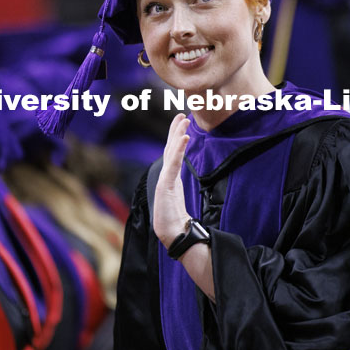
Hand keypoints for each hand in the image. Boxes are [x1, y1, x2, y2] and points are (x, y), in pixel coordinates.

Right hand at [153, 114, 191, 248]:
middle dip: (175, 130)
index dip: (175, 138)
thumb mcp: (177, 202)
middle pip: (171, 149)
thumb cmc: (174, 222)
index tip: (181, 123)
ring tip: (184, 119)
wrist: (172, 235)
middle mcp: (166, 176)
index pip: (173, 154)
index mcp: (170, 179)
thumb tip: (180, 185)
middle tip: (182, 114)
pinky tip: (184, 137)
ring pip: (172, 152)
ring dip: (178, 134)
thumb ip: (177, 191)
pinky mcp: (166, 185)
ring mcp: (165, 180)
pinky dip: (179, 149)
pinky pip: (174, 163)